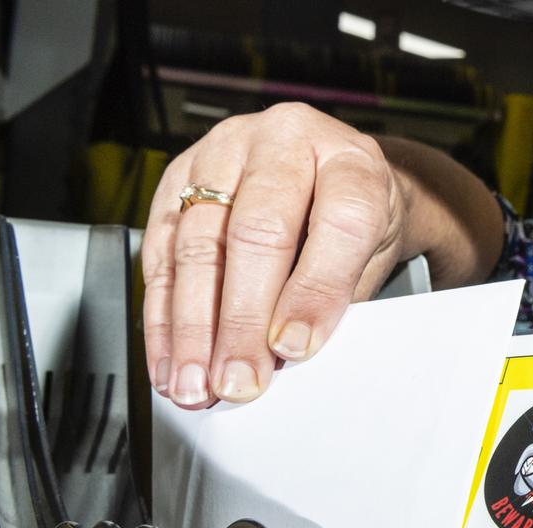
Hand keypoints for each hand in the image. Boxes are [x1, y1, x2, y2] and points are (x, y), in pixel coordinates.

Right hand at [141, 102, 405, 407]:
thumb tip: (285, 354)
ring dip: (191, 326)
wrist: (332, 178)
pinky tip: (170, 356)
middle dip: (242, 320)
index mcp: (350, 162)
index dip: (315, 291)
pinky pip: (161, 249)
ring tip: (195, 380)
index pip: (338, 222)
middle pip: (257, 231)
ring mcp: (227, 152)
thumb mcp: (372, 255)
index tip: (293, 347)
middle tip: (238, 377)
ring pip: (198, 243)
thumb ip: (334, 299)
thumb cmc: (355, 218)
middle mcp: (286, 142)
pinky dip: (162, 314)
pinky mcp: (179, 175)